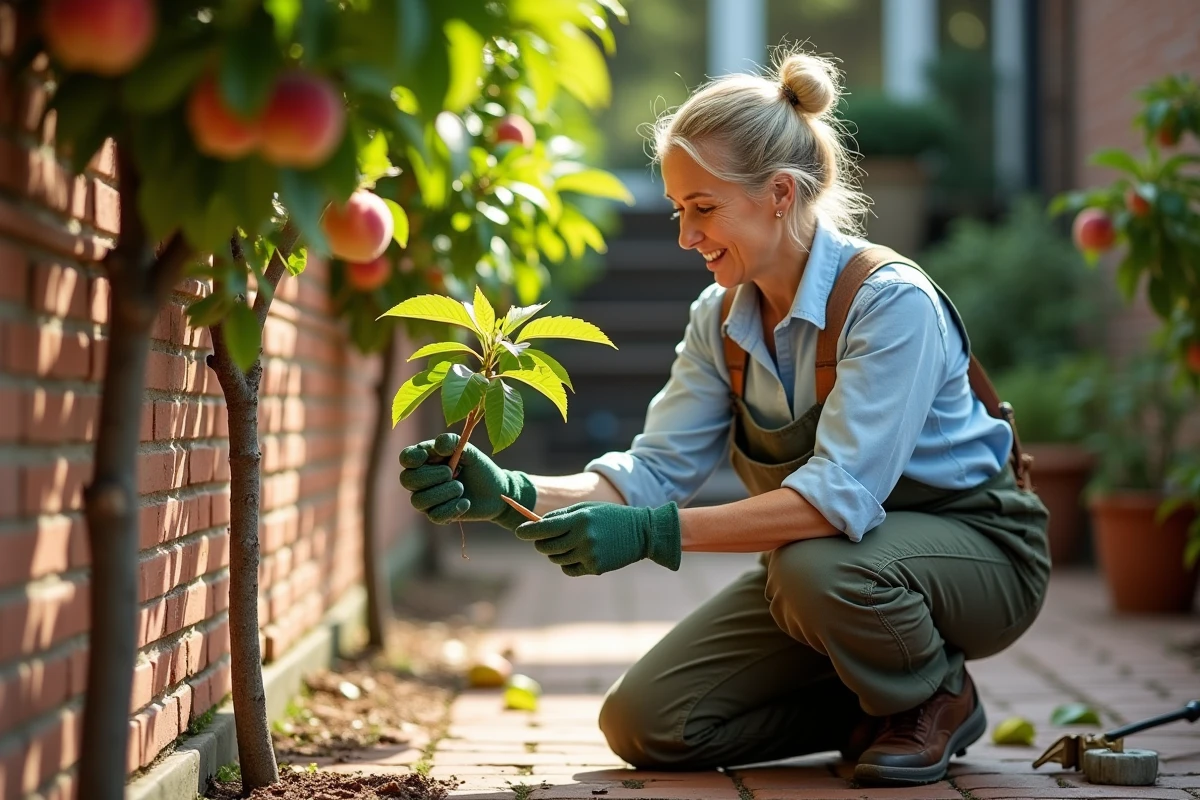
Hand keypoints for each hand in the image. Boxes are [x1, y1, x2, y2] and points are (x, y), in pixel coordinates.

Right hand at [398, 432, 535, 529]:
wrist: (496, 491)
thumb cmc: (479, 467)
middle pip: (407, 480)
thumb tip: (439, 445)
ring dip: (443, 493)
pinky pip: (434, 516)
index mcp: (426, 459)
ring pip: (418, 501)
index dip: (411, 458)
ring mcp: (427, 499)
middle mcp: (421, 480)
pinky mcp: (437, 515)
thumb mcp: (470, 451)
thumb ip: (454, 443)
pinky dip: (452, 508)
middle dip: (431, 476)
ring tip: (461, 488)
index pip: (406, 458)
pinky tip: (465, 503)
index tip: (426, 456)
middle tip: (452, 472)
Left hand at [514, 501, 681, 575]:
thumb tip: (535, 525)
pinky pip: (569, 569)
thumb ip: (562, 516)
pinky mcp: (595, 567)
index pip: (544, 528)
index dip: (527, 532)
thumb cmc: (609, 517)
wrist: (641, 532)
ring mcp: (589, 554)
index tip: (519, 532)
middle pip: (546, 547)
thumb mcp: (587, 509)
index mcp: (579, 518)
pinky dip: (567, 564)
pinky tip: (578, 555)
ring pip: (556, 559)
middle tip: (544, 540)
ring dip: (556, 553)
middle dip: (541, 544)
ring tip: (569, 544)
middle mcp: (583, 537)